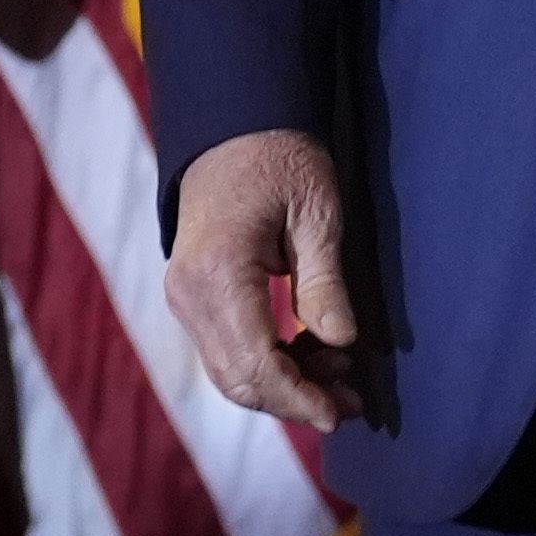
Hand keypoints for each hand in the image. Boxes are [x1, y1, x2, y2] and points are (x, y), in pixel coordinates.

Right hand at [162, 129, 360, 432]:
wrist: (231, 125)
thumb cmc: (281, 158)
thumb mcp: (317, 213)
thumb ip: (324, 283)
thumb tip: (342, 342)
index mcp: (218, 272)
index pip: (256, 363)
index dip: (300, 397)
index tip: (343, 410)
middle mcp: (189, 292)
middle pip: (238, 378)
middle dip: (295, 399)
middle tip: (352, 399)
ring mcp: (184, 295)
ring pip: (229, 371)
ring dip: (283, 384)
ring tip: (340, 372)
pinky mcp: (191, 294)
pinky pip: (225, 349)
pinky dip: (266, 362)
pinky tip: (309, 348)